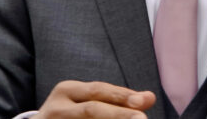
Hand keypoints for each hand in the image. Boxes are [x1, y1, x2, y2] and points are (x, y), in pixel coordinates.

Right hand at [36, 80, 155, 117]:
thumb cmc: (70, 114)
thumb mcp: (86, 101)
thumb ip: (115, 99)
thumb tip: (149, 98)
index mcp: (66, 90)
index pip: (98, 90)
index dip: (123, 96)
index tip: (145, 101)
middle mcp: (56, 108)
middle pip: (92, 109)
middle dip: (119, 114)